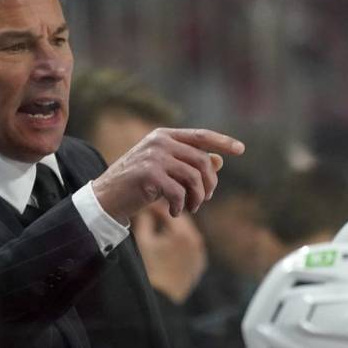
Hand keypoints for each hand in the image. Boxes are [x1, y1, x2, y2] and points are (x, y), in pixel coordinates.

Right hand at [92, 128, 244, 222]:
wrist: (106, 197)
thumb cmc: (137, 184)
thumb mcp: (165, 170)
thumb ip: (189, 163)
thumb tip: (219, 160)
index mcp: (164, 136)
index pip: (200, 136)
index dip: (222, 141)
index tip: (241, 149)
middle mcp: (160, 142)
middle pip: (202, 160)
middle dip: (209, 184)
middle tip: (205, 200)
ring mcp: (154, 156)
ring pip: (193, 177)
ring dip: (197, 198)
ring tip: (191, 208)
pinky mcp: (148, 174)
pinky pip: (179, 192)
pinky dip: (181, 206)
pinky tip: (175, 212)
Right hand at [134, 201, 206, 303]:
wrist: (161, 298)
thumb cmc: (150, 269)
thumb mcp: (144, 241)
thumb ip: (146, 219)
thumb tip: (147, 207)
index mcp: (182, 234)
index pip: (170, 210)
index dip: (156, 205)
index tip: (147, 202)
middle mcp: (196, 241)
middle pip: (181, 219)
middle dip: (167, 214)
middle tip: (153, 210)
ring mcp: (199, 253)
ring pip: (186, 232)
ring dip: (174, 227)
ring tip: (159, 226)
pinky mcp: (199, 263)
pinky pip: (190, 246)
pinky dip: (180, 241)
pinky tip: (167, 242)